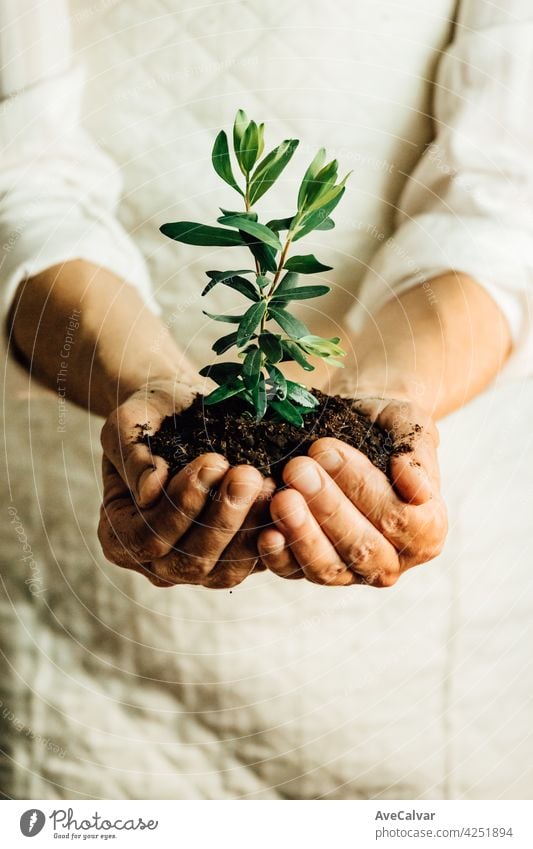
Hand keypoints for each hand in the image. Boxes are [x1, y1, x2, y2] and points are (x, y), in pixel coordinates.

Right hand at [98, 379, 273, 587]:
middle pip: (189, 561)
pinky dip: (274, 535)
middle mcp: (157, 562)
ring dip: (250, 528)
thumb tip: (149, 491)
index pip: (146, 538)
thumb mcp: (130, 424)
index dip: (180, 506)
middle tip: (248, 474)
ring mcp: (199, 568)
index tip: (213, 462)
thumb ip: (133, 456)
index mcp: (120, 535)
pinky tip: (288, 499)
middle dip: (221, 518)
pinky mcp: (237, 561)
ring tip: (269, 485)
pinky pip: (257, 563)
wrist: (184, 410)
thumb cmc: (151, 415)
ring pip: (226, 571)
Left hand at [257, 397, 446, 586]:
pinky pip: (294, 572)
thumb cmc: (386, 426)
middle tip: (297, 469)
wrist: (356, 427)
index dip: (362, 489)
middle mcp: (392, 560)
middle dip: (327, 508)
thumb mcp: (410, 426)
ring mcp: (352, 572)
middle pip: (362, 548)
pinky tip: (265, 530)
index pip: (397, 520)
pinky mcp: (312, 570)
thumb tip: (416, 488)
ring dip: (302, 533)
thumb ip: (417, 455)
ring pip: (328, 569)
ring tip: (280, 497)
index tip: (327, 452)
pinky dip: (279, 555)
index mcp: (427, 530)